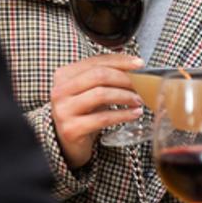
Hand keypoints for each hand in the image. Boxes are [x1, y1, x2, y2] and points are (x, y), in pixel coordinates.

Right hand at [49, 52, 142, 169]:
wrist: (68, 141)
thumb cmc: (84, 111)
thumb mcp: (91, 89)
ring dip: (125, 96)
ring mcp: (63, 110)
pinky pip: (103, 118)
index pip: (96, 61)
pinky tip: (134, 113)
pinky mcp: (71, 129)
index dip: (120, 61)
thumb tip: (136, 66)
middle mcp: (60, 90)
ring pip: (101, 95)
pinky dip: (123, 114)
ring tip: (139, 100)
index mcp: (64, 75)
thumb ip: (106, 75)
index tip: (140, 65)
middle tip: (142, 85)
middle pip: (99, 75)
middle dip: (124, 79)